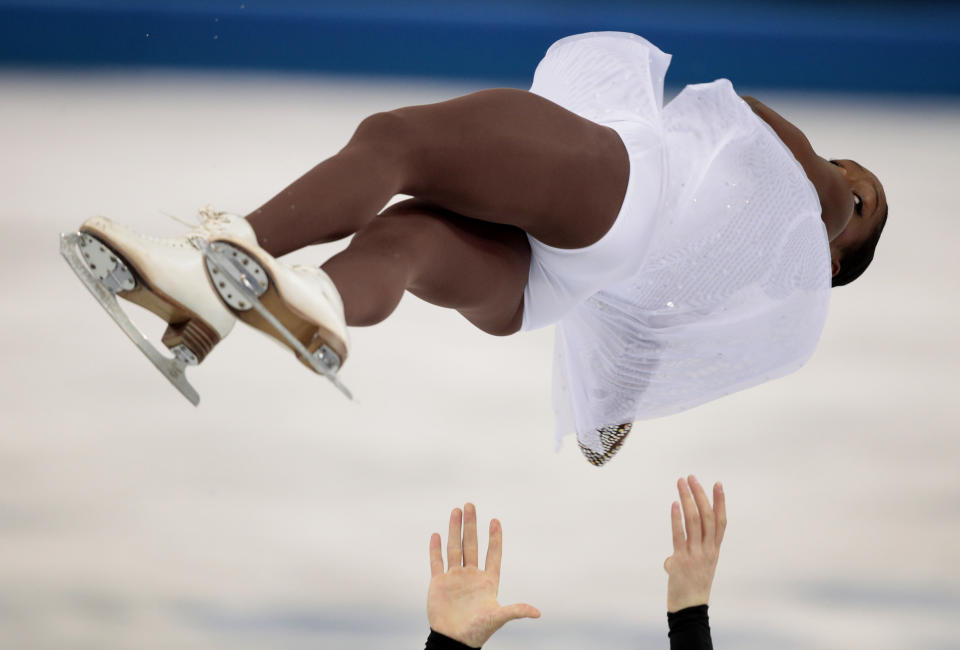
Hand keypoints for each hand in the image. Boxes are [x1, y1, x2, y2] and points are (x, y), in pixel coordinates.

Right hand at [427, 503, 539, 647]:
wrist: (454, 641)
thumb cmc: (478, 631)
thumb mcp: (498, 618)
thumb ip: (515, 611)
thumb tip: (538, 613)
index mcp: (488, 581)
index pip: (493, 554)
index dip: (494, 538)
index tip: (495, 520)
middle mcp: (471, 576)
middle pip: (471, 545)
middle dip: (471, 525)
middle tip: (470, 505)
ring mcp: (455, 578)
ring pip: (455, 549)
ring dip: (455, 530)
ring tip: (456, 510)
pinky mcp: (439, 583)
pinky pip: (437, 562)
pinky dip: (436, 549)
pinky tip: (437, 534)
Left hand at [663, 476, 726, 612]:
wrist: (689, 608)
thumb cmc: (692, 588)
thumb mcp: (697, 568)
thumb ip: (688, 558)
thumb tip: (671, 559)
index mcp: (714, 550)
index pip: (721, 522)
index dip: (720, 502)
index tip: (718, 484)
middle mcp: (708, 550)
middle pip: (707, 517)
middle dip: (700, 495)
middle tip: (692, 477)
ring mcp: (696, 555)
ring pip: (694, 522)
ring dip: (687, 500)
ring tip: (681, 483)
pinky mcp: (682, 560)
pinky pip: (680, 535)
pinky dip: (677, 518)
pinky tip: (674, 504)